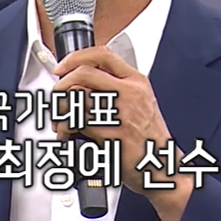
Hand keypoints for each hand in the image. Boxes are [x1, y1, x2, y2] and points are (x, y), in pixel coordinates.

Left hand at [53, 47, 182, 195]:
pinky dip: (64, 128)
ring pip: (76, 97)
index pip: (102, 55)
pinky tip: (67, 135)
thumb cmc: (149, 138)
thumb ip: (116, 88)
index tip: (63, 67)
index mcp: (136, 82)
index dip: (76, 57)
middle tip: (57, 95)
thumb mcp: (141, 102)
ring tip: (60, 119)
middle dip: (62, 84)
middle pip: (84, 73)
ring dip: (60, 108)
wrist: (163, 166)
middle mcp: (129, 93)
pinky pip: (76, 123)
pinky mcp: (110, 134)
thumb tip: (81, 82)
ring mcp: (120, 113)